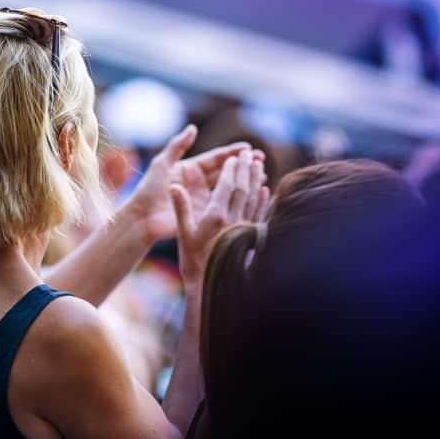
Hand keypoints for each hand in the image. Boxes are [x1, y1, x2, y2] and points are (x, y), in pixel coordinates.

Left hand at [128, 125, 255, 241]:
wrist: (142, 218)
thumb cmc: (148, 190)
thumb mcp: (161, 164)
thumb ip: (177, 146)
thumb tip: (193, 128)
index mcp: (190, 169)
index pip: (216, 158)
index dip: (232, 153)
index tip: (249, 149)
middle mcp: (199, 183)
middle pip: (226, 171)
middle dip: (244, 165)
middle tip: (261, 160)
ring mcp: (202, 198)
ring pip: (228, 188)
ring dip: (244, 181)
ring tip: (261, 175)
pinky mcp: (203, 214)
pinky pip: (223, 205)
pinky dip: (238, 200)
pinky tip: (252, 195)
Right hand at [171, 150, 269, 288]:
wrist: (213, 285)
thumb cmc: (194, 260)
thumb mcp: (183, 234)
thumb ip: (181, 208)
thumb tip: (175, 186)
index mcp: (216, 217)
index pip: (226, 187)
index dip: (230, 170)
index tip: (233, 157)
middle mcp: (233, 220)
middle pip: (243, 188)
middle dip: (246, 169)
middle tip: (249, 153)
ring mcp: (244, 228)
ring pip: (254, 198)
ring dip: (256, 179)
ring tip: (259, 164)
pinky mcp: (251, 236)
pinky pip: (259, 212)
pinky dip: (262, 198)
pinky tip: (265, 189)